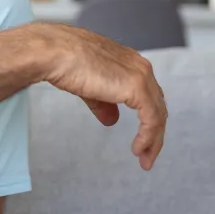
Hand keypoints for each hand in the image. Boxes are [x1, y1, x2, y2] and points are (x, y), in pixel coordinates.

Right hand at [39, 24, 167, 170]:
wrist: (56, 53)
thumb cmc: (64, 63)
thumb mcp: (88, 88)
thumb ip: (103, 103)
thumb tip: (111, 120)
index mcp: (129, 62)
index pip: (148, 94)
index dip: (147, 118)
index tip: (141, 139)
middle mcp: (140, 67)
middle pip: (157, 105)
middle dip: (154, 133)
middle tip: (146, 155)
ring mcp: (141, 76)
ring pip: (158, 114)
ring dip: (153, 140)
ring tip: (144, 159)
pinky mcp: (137, 87)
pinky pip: (151, 119)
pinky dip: (148, 137)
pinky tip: (137, 149)